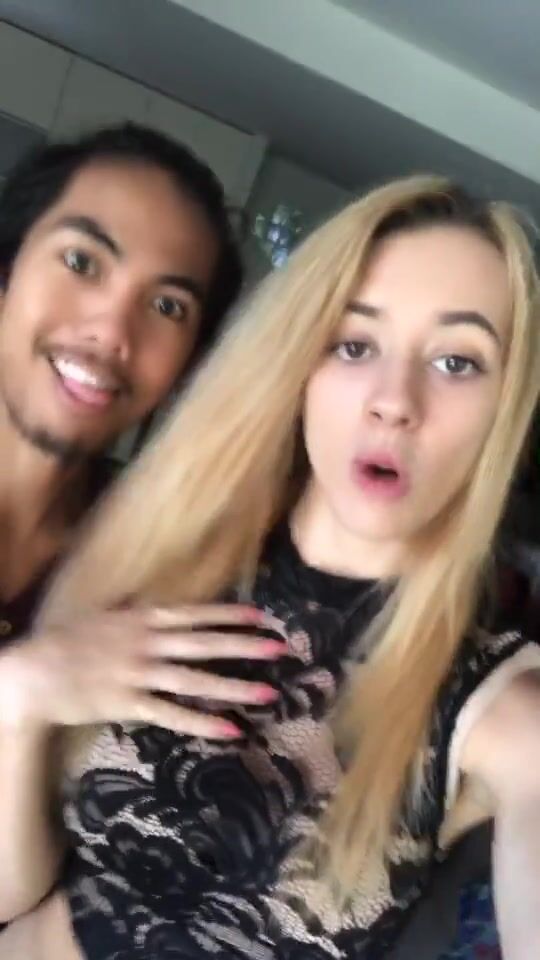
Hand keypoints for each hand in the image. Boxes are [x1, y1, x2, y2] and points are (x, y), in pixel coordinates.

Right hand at [0, 605, 285, 738]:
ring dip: (233, 686)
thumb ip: (132, 611)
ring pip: (194, 679)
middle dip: (243, 645)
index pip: (193, 615)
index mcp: (141, 619)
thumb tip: (150, 602)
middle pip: (203, 643)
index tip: (261, 617)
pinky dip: (201, 722)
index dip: (228, 615)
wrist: (34, 673)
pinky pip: (171, 714)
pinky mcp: (128, 703)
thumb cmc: (66, 642)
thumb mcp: (104, 616)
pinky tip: (230, 729)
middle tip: (279, 648)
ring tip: (268, 692)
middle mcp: (146, 643)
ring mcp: (139, 674)